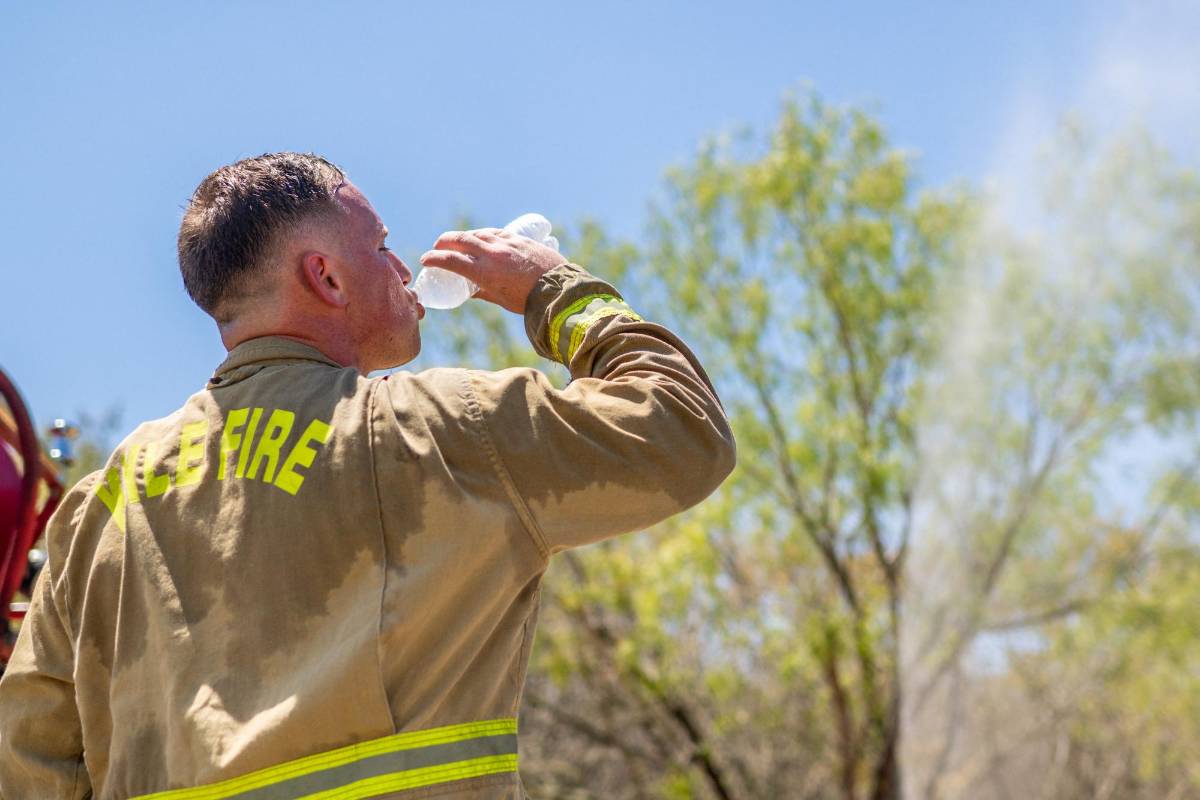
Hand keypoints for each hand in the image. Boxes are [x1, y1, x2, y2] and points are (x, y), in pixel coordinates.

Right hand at [420, 228, 565, 313]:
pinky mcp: (518, 239)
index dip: (434, 259)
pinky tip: (482, 237)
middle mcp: (491, 254)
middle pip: (460, 240)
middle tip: (438, 247)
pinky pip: (495, 232)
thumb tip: (470, 292)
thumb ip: (483, 293)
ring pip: (478, 233)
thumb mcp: (501, 300)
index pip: (450, 260)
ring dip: (464, 236)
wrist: (559, 290)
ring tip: (458, 241)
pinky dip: (483, 234)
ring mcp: (505, 244)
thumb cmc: (529, 301)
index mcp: (483, 272)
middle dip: (445, 242)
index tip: (425, 260)